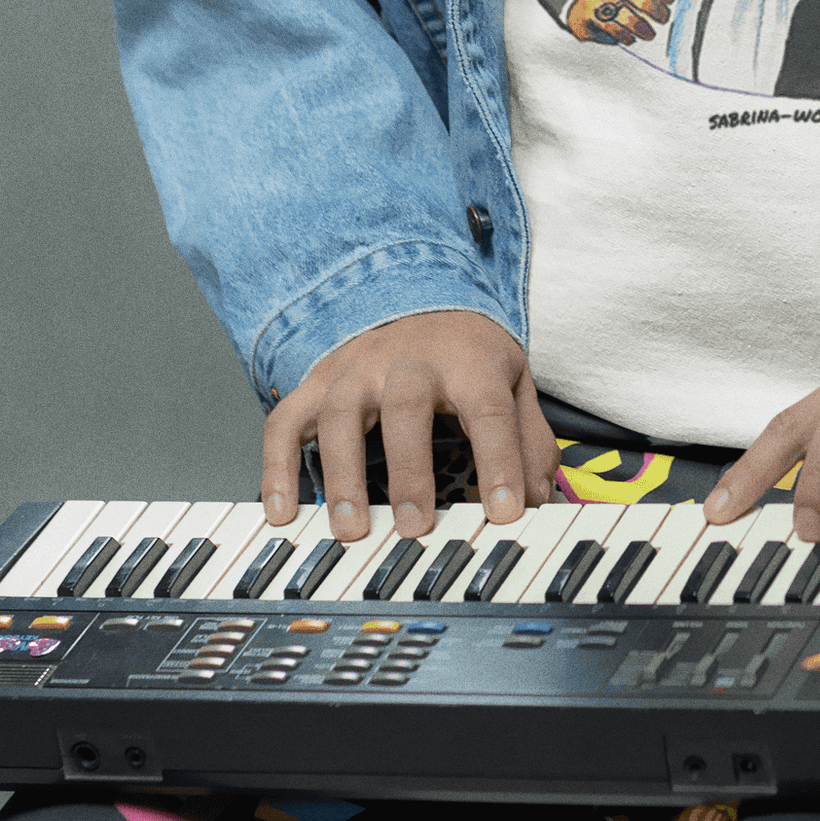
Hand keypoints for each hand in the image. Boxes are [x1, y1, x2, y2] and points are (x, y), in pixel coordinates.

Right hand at [259, 309, 557, 544]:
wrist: (415, 292)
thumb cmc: (466, 355)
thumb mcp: (512, 382)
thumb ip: (530, 442)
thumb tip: (542, 504)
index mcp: (469, 361)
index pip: (490, 410)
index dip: (500, 462)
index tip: (505, 514)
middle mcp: (409, 361)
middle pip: (407, 407)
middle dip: (410, 470)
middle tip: (414, 526)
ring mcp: (356, 368)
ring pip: (340, 414)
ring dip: (342, 473)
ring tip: (350, 529)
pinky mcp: (317, 382)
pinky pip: (286, 421)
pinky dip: (277, 467)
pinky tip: (283, 511)